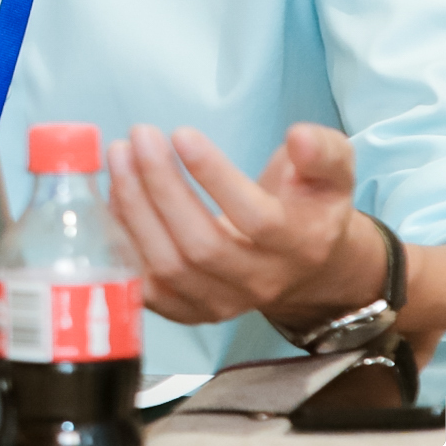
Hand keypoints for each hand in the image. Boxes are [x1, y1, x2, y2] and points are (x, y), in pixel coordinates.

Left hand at [105, 122, 382, 331]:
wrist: (302, 266)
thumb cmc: (309, 206)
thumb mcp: (333, 172)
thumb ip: (322, 151)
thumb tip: (300, 137)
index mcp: (300, 246)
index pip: (256, 220)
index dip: (215, 177)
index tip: (182, 134)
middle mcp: (261, 283)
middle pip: (202, 247)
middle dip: (161, 187)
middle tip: (139, 137)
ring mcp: (220, 304)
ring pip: (168, 268)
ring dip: (134, 208)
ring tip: (119, 156)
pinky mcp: (186, 311)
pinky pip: (144, 285)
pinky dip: (122, 240)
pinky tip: (112, 195)